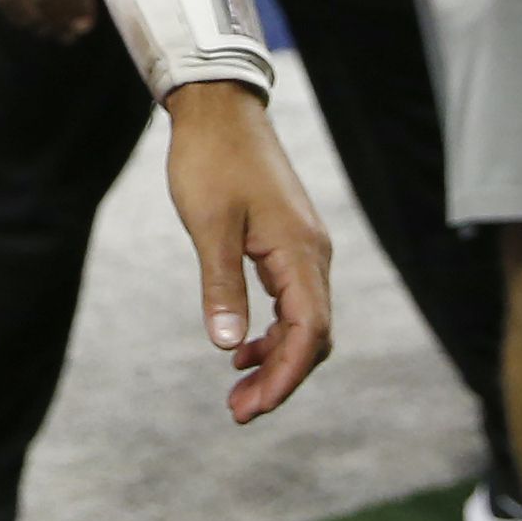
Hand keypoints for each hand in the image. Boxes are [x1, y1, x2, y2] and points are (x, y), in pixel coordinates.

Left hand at [163, 79, 333, 421]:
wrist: (219, 109)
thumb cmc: (210, 161)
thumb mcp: (208, 225)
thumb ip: (220, 284)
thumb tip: (226, 345)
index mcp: (300, 254)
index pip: (307, 334)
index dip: (284, 377)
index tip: (254, 408)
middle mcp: (313, 256)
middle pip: (312, 336)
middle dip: (279, 377)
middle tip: (239, 410)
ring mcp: (304, 250)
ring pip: (303, 321)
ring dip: (274, 357)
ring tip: (237, 390)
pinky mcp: (289, 243)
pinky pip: (292, 300)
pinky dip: (271, 329)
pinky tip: (241, 345)